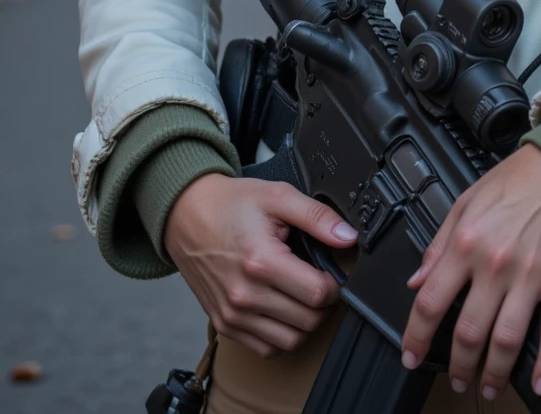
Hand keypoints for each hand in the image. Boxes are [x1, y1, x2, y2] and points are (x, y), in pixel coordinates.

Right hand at [164, 173, 358, 357]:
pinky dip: (282, 335)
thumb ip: (317, 217)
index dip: (335, 284)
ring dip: (305, 323)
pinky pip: (266, 348)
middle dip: (324, 304)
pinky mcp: (224, 325)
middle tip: (320, 281)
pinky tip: (283, 309)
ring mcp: (232, 315)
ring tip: (302, 295)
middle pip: (307, 321)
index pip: (317, 295)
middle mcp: (244, 295)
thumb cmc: (232, 204)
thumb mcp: (278, 197)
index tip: (331, 272)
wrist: (186, 216)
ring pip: (290, 341)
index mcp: (261, 261)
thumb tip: (349, 238)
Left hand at [400, 144, 540, 399]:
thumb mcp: (467, 201)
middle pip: (468, 331)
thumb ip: (439, 243)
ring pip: (506, 340)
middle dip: (458, 365)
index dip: (415, 336)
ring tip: (489, 388)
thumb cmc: (521, 179)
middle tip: (457, 379)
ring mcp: (531, 274)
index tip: (411, 355)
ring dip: (495, 374)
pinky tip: (539, 382)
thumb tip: (417, 281)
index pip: (430, 302)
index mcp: (466, 242)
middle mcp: (495, 263)